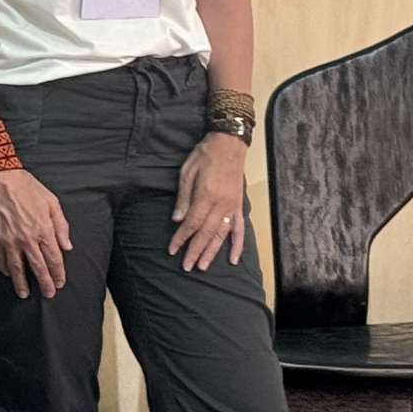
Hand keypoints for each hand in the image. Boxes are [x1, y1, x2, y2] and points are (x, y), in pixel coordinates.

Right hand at [0, 166, 72, 299]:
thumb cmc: (26, 187)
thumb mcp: (51, 203)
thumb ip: (61, 226)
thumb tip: (67, 247)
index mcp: (44, 230)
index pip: (54, 259)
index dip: (58, 273)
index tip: (59, 282)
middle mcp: (27, 239)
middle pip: (38, 268)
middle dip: (45, 283)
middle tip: (48, 294)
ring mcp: (9, 240)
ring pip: (17, 268)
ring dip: (21, 283)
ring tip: (24, 294)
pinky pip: (0, 259)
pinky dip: (5, 268)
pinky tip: (8, 274)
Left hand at [170, 132, 249, 271]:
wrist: (229, 144)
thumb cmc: (205, 155)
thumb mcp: (187, 172)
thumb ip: (183, 198)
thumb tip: (177, 220)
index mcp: (206, 195)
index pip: (192, 223)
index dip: (181, 238)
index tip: (172, 250)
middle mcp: (221, 204)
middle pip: (206, 233)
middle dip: (195, 251)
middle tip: (187, 267)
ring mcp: (232, 207)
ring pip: (222, 235)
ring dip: (213, 252)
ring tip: (204, 266)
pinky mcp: (239, 206)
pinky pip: (239, 229)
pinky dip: (237, 245)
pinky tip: (234, 259)